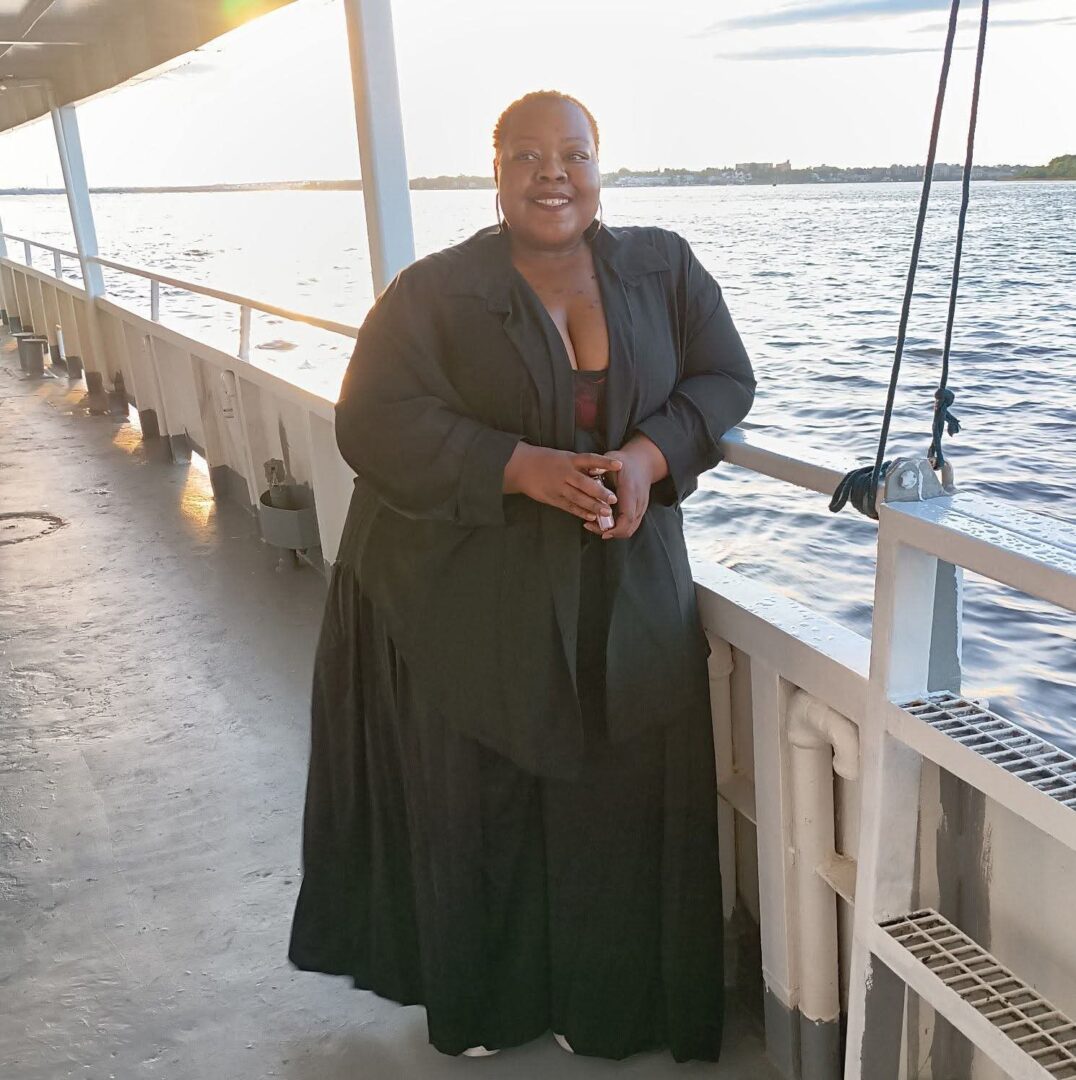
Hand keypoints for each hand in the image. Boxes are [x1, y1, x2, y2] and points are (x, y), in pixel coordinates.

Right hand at [504, 443, 621, 523]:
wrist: (521, 467)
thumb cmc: (546, 460)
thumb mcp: (564, 457)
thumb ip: (580, 465)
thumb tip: (600, 472)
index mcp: (569, 459)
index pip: (590, 459)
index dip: (605, 462)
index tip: (620, 465)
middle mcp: (565, 473)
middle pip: (584, 484)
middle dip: (599, 492)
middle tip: (613, 499)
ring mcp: (558, 487)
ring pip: (578, 498)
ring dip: (592, 506)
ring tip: (606, 512)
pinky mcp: (553, 498)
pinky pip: (568, 506)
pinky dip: (580, 512)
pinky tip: (591, 517)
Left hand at [584, 435, 668, 539]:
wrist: (644, 462)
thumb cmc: (625, 462)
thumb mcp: (612, 458)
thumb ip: (601, 466)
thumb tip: (590, 471)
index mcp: (631, 491)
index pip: (627, 517)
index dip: (614, 528)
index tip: (599, 529)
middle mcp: (639, 502)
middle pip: (628, 528)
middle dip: (609, 532)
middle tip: (590, 526)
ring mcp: (641, 508)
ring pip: (629, 530)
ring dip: (612, 532)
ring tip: (594, 525)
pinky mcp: (640, 511)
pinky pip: (630, 526)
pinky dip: (617, 529)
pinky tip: (603, 522)